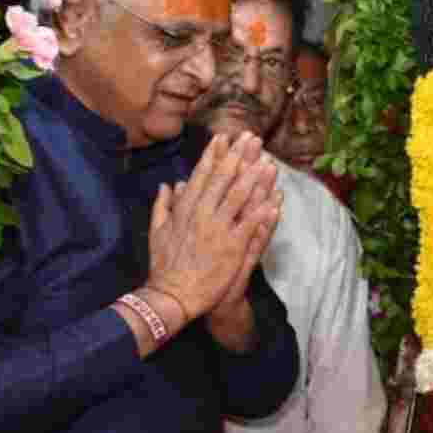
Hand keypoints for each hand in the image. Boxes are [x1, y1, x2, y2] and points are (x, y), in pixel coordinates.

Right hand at [147, 132, 279, 318]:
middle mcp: (202, 215)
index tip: (223, 137)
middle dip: (238, 156)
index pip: (201, 176)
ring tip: (268, 161)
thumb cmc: (164, 266)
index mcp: (185, 209)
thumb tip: (168, 185)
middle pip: (223, 180)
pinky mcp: (231, 248)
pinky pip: (250, 226)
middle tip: (251, 138)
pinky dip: (262, 213)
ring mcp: (218, 230)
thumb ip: (162, 205)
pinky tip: (275, 200)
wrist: (172, 296)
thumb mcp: (157, 231)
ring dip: (255, 178)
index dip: (214, 155)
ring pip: (239, 198)